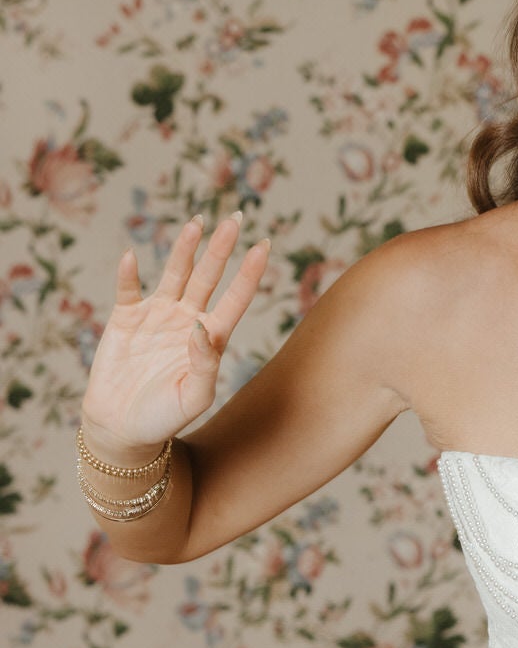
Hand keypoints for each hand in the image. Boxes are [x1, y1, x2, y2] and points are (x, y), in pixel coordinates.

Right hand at [80, 213, 269, 450]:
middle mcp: (187, 320)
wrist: (124, 429)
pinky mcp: (125, 318)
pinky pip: (128, 290)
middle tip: (236, 218)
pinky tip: (131, 257)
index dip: (250, 273)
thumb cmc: (164, 418)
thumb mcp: (193, 397)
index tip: (264, 245)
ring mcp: (156, 316)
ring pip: (174, 274)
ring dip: (185, 249)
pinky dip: (129, 274)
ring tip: (197, 222)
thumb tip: (204, 326)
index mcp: (211, 338)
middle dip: (221, 248)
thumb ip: (205, 364)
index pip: (235, 298)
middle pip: (208, 276)